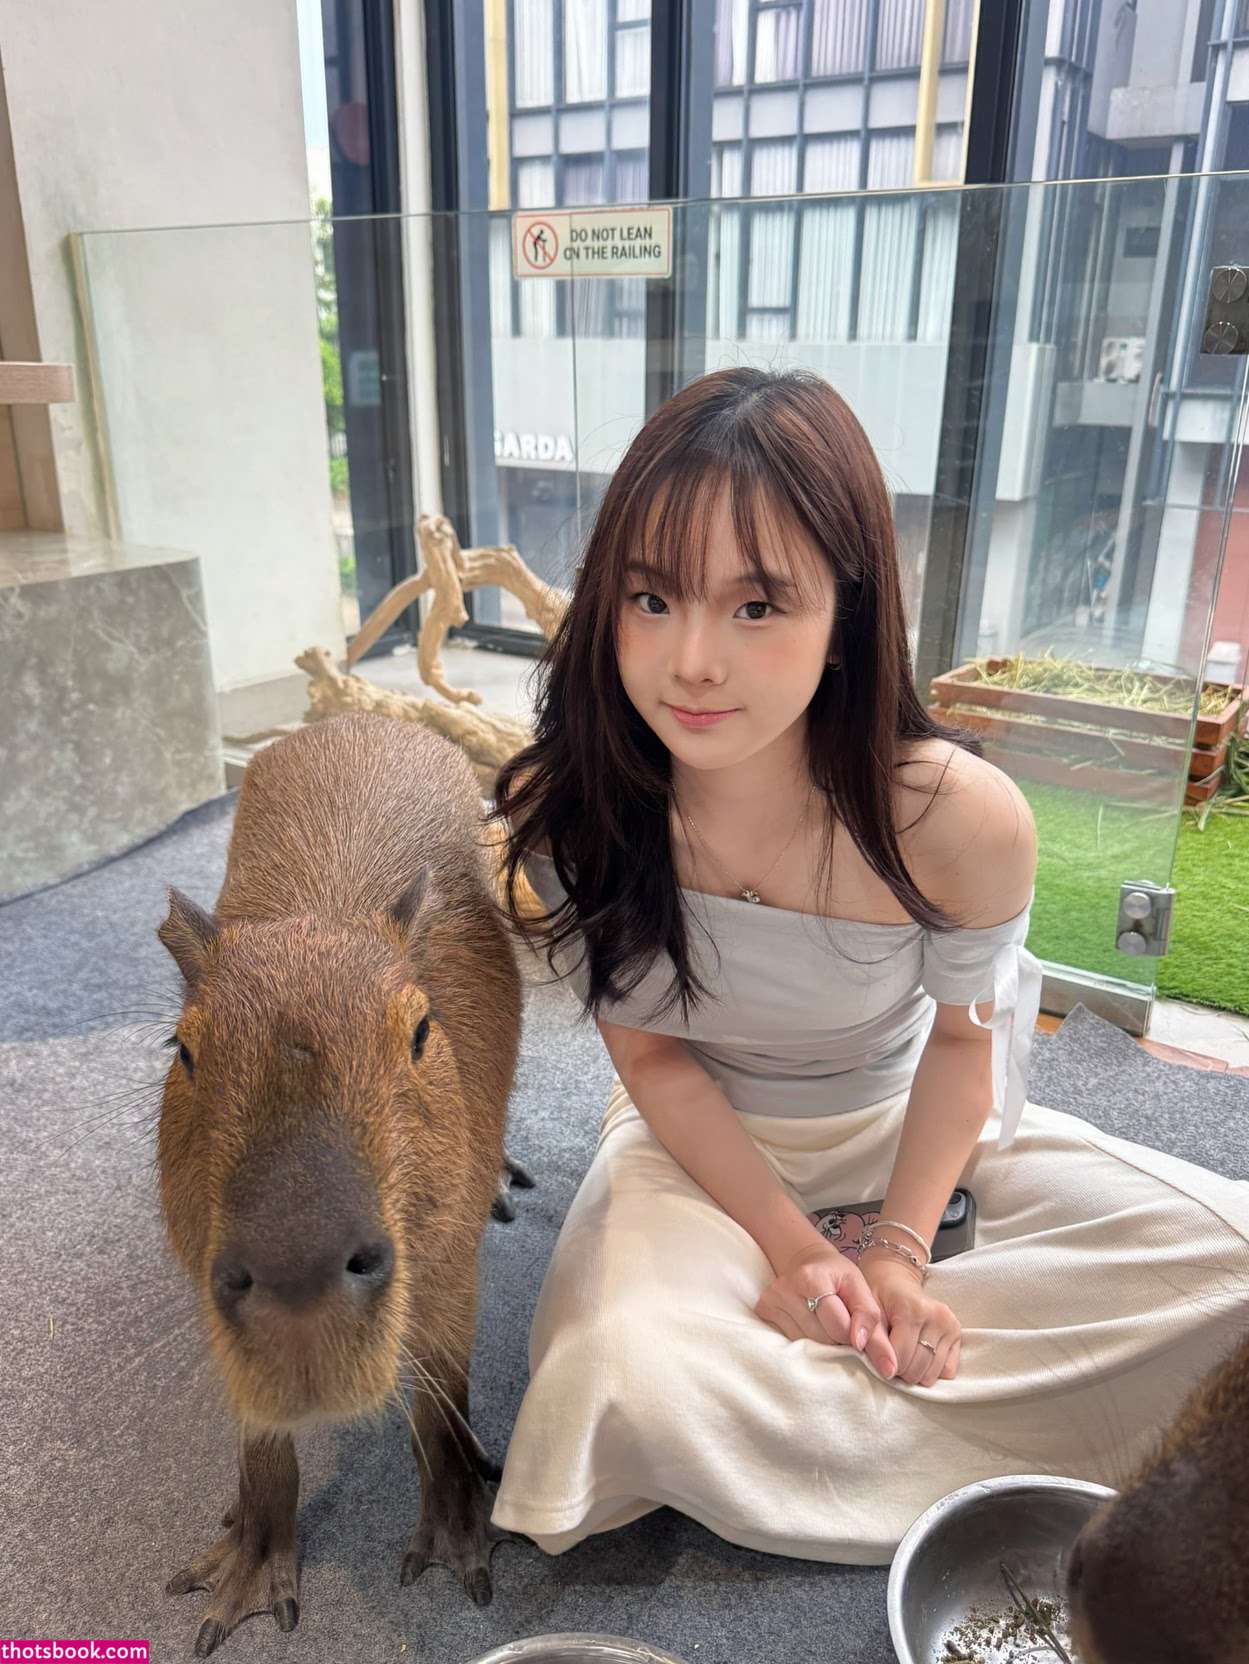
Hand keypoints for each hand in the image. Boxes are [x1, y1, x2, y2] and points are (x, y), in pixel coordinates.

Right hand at [754, 1242, 898, 1379]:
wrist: (805, 1261)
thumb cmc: (836, 1276)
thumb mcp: (860, 1288)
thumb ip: (872, 1321)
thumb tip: (885, 1364)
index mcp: (811, 1278)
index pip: (839, 1327)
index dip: (852, 1333)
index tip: (855, 1326)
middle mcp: (785, 1289)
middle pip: (822, 1338)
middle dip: (837, 1338)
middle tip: (841, 1323)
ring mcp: (770, 1301)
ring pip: (806, 1344)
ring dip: (822, 1341)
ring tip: (825, 1323)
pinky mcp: (763, 1311)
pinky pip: (791, 1342)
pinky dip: (806, 1340)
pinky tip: (810, 1323)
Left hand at [859, 1253, 961, 1386]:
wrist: (896, 1280)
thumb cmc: (878, 1297)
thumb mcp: (869, 1314)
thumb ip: (874, 1342)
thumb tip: (887, 1373)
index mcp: (912, 1309)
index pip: (900, 1357)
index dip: (886, 1364)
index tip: (879, 1355)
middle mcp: (936, 1316)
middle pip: (917, 1368)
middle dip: (900, 1370)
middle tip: (891, 1354)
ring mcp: (950, 1324)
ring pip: (932, 1374)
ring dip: (915, 1373)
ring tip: (904, 1355)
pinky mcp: (957, 1333)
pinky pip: (947, 1371)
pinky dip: (932, 1371)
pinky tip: (920, 1356)